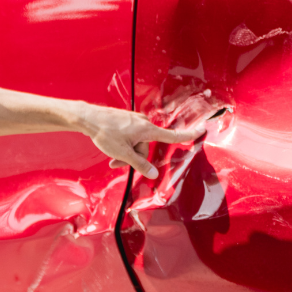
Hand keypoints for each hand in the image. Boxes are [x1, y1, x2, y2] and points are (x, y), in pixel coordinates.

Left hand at [77, 105, 204, 178]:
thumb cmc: (106, 134)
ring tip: (112, 157)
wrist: (88, 118)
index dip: (188, 135)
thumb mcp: (123, 153)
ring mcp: (134, 121)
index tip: (203, 130)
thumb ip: (140, 164)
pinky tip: (111, 147)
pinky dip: (123, 145)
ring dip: (127, 152)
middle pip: (146, 147)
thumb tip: (154, 174)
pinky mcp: (126, 121)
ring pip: (136, 143)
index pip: (172, 136)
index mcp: (147, 129)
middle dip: (134, 157)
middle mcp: (144, 123)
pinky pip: (130, 137)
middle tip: (117, 163)